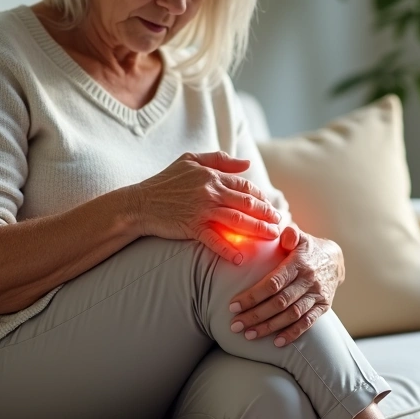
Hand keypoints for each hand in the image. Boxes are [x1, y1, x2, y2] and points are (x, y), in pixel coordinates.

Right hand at [129, 151, 282, 264]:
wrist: (139, 203)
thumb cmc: (165, 181)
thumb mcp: (191, 160)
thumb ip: (220, 160)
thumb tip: (247, 163)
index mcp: (212, 176)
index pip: (245, 186)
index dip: (262, 198)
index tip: (272, 207)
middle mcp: (210, 192)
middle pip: (247, 204)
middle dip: (267, 214)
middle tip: (280, 224)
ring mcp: (201, 210)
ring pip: (237, 220)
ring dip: (257, 230)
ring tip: (271, 237)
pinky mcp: (192, 227)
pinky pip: (214, 240)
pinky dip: (228, 250)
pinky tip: (241, 258)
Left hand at [228, 225, 343, 346]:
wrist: (335, 260)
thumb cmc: (307, 248)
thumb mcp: (300, 236)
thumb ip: (290, 234)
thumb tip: (283, 235)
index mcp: (299, 263)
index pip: (273, 282)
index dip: (253, 295)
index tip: (234, 305)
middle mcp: (309, 280)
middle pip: (279, 302)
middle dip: (255, 315)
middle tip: (235, 325)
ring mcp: (317, 295)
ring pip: (291, 315)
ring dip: (269, 327)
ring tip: (249, 335)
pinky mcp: (323, 306)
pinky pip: (308, 322)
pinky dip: (293, 333)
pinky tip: (277, 342)